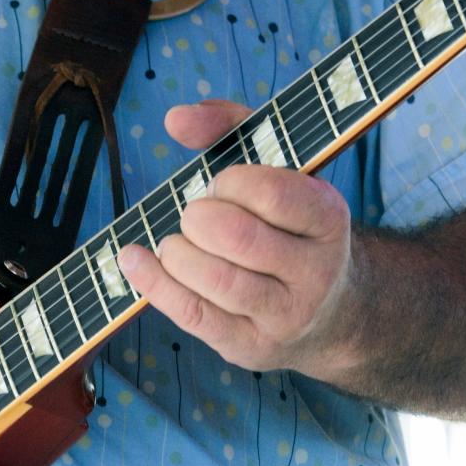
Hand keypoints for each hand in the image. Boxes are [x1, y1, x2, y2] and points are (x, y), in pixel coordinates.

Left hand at [117, 98, 356, 379]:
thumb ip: (228, 126)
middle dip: (198, 218)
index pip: (270, 193)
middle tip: (195, 215)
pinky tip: (134, 260)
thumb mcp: (276, 166)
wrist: (330, 310)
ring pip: (215, 280)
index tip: (220, 184)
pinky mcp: (251, 347)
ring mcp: (285, 316)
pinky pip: (193, 315)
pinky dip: (154, 283)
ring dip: (176, 251)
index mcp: (328, 217)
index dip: (229, 183)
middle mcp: (316, 271)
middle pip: (238, 238)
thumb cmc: (287, 223)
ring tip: (176, 242)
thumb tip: (174, 119)